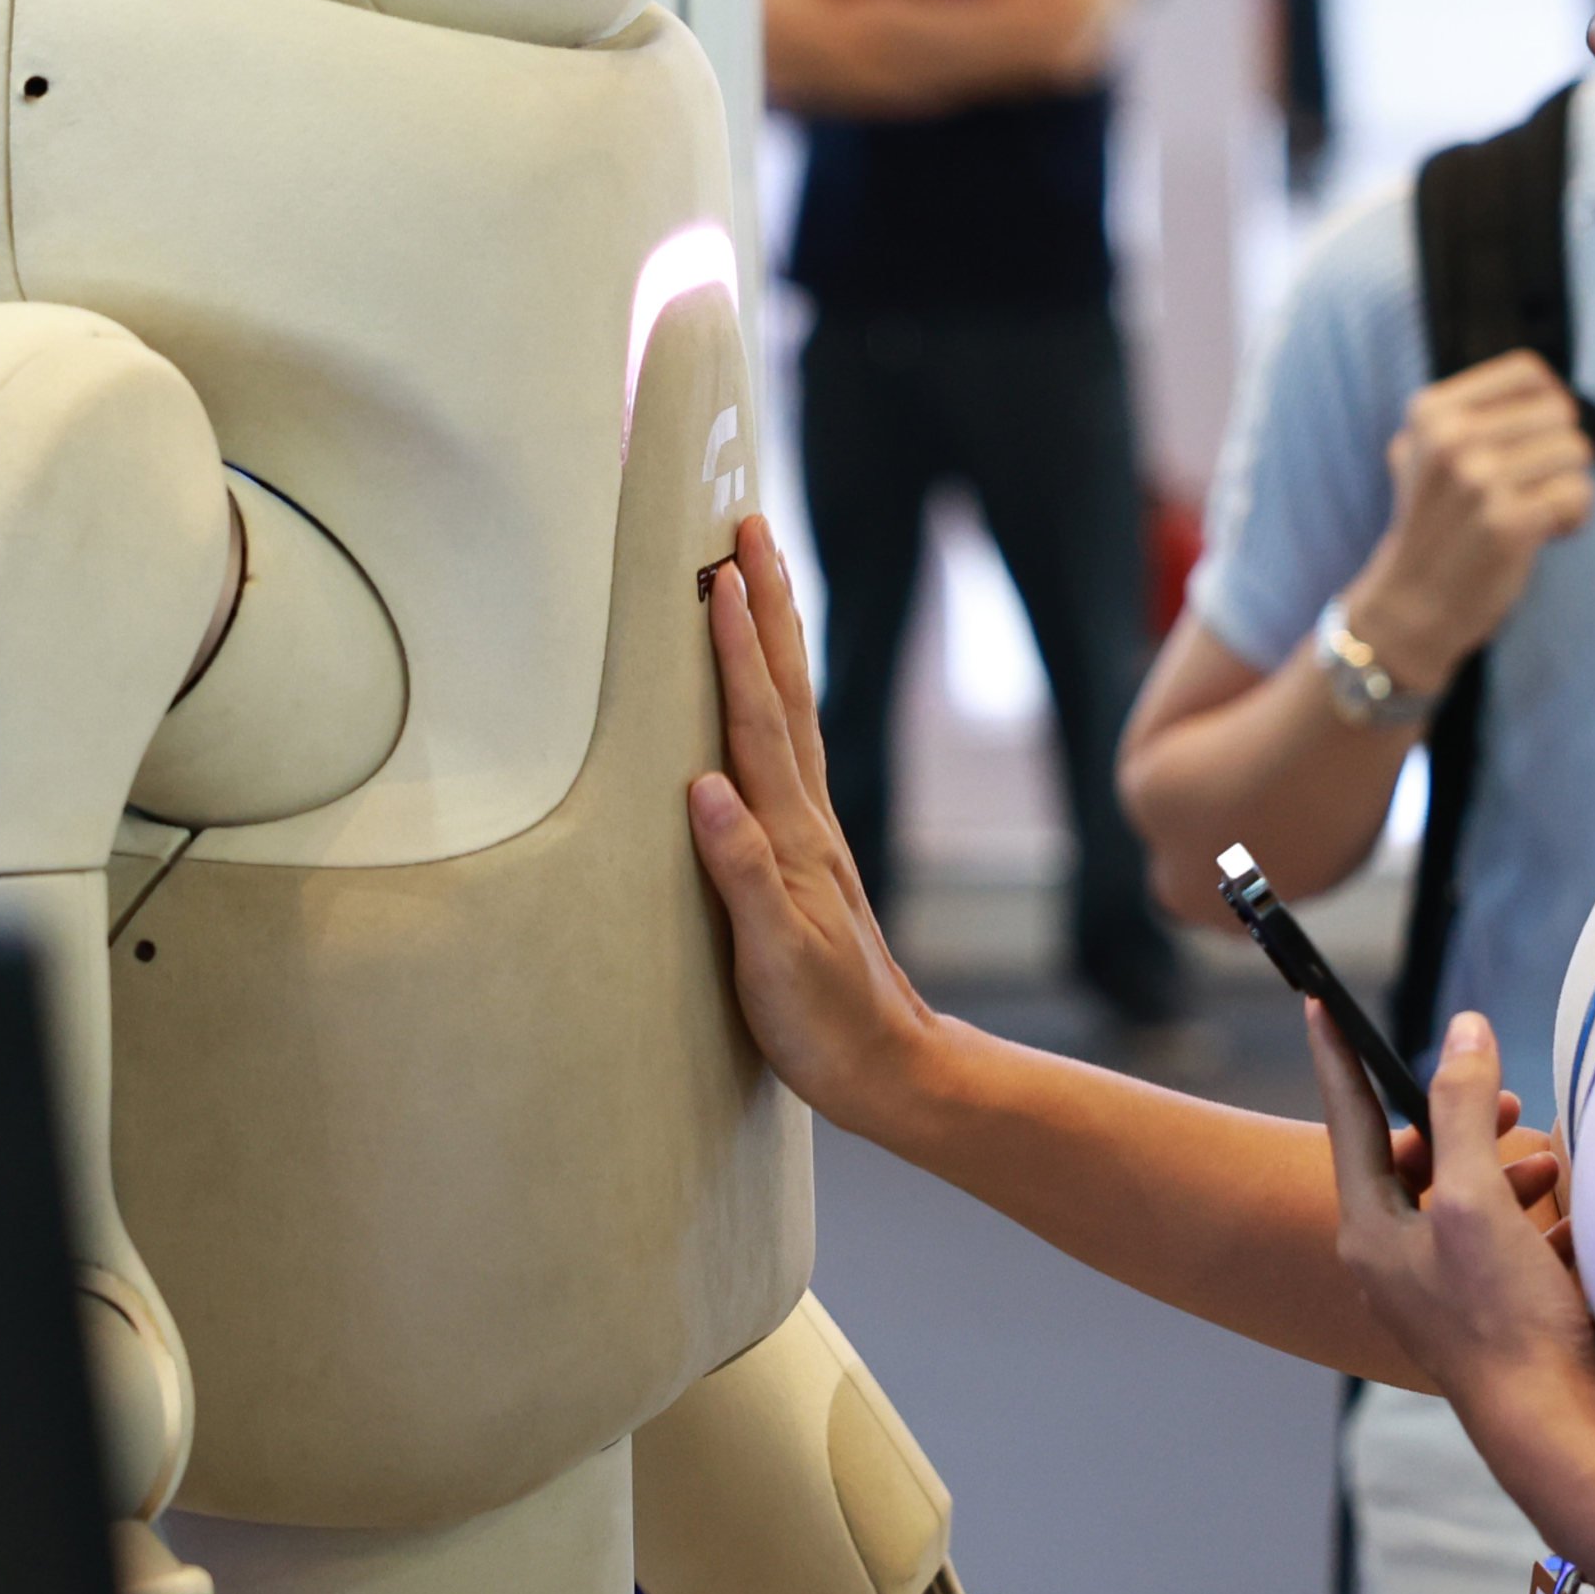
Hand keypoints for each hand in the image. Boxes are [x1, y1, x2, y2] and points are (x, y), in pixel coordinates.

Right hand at [688, 514, 942, 1124]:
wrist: (891, 1069)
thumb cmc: (827, 1023)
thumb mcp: (777, 958)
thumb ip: (742, 874)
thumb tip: (703, 787)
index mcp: (792, 835)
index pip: (757, 720)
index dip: (733, 647)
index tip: (717, 572)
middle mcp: (804, 817)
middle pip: (783, 690)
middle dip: (764, 605)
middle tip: (747, 525)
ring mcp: (807, 831)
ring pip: (787, 709)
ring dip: (772, 637)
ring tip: (755, 574)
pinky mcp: (803, 854)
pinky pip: (783, 748)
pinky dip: (769, 697)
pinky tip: (758, 688)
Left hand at [1309, 1008, 1594, 1413]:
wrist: (1553, 1428)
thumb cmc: (1507, 1319)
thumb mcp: (1477, 1198)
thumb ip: (1464, 1109)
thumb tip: (1462, 1032)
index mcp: (1370, 1231)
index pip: (1349, 1120)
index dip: (1338, 1056)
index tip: (1319, 1002)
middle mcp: (1389, 1263)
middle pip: (1414, 1161)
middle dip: (1463, 1122)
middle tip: (1509, 1102)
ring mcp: (1432, 1294)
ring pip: (1460, 1202)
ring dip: (1505, 1171)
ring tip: (1551, 1162)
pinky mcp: (1478, 1316)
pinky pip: (1495, 1245)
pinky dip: (1528, 1220)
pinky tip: (1568, 1218)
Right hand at [1346, 351, 1594, 684]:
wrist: (1409, 605)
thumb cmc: (1432, 525)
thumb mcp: (1423, 452)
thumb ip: (1471, 412)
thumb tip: (1545, 387)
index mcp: (1431, 412)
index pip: (1528, 372)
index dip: (1547, 404)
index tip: (1534, 439)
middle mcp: (1452, 438)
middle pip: (1560, 413)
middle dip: (1558, 451)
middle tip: (1529, 486)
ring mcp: (1480, 480)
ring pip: (1577, 452)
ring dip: (1568, 486)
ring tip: (1533, 510)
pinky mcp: (1509, 522)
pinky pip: (1578, 495)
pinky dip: (1572, 518)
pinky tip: (1544, 534)